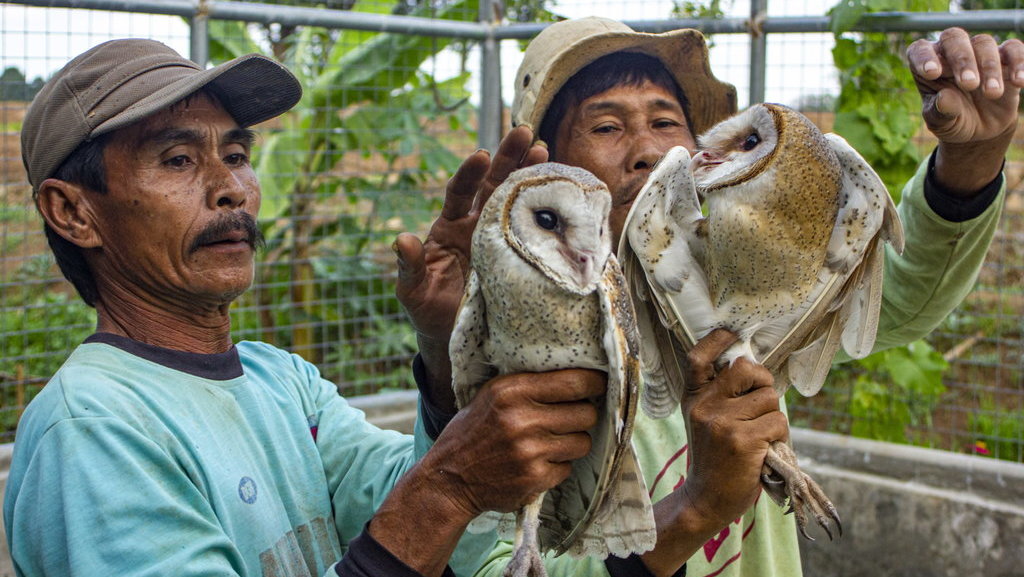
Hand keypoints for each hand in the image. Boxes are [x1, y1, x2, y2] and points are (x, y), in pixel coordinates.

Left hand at [394, 126, 547, 409]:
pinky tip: (561, 192)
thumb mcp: (413, 291)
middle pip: (493, 184)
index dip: (470, 174)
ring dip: (529, 174)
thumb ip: (409, 266)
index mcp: (450, 227)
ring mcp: (499, 237)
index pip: (460, 192)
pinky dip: (546, 210)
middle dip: (508, 158)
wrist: (456, 335)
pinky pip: (533, 228)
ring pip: (516, 199)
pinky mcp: (518, 255)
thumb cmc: (429, 311)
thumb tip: (401, 238)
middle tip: (525, 132)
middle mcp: (476, 225)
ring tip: (546, 151)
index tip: (481, 155)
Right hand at [422, 368, 602, 517]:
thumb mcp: (492, 395)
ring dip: (573, 443)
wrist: (449, 478)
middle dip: (584, 415)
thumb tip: (579, 375)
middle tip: (572, 417)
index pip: (575, 382)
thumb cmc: (474, 431)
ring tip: (552, 442)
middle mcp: (521, 419)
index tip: (600, 385)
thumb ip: (530, 384)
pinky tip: (538, 463)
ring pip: (582, 442)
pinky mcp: (535, 478)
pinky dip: (558, 466)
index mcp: (512, 390)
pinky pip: (568, 468)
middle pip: (586, 414)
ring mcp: (530, 451)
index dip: (595, 384)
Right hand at [641, 330, 786, 576]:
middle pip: (747, 369)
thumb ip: (720, 394)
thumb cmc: (714, 457)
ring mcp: (722, 423)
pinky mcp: (743, 441)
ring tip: (760, 436)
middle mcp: (704, 406)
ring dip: (774, 416)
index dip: (717, 340)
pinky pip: (778, 422)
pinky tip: (765, 450)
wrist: (706, 499)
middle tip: (761, 402)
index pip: (698, 357)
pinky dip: (780, 436)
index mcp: (693, 398)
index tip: (732, 334)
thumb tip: (752, 365)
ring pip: (770, 398)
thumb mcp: (705, 420)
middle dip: (763, 381)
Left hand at [907, 28, 1023, 193]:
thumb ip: (941, 112)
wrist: (979, 131)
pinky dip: (1019, 62)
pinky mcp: (1005, 59)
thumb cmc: (953, 121)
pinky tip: (1019, 82)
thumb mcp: (942, 123)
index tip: (931, 73)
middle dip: (963, 59)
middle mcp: (950, 53)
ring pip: (984, 43)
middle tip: (970, 84)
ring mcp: (978, 53)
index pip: (920, 50)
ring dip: (989, 67)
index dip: (924, 57)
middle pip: (955, 38)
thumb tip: (944, 98)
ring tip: (992, 94)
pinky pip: (1014, 49)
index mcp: (927, 66)